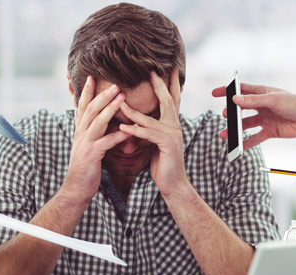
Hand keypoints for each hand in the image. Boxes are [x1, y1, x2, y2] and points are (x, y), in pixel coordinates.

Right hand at [62, 76, 129, 201]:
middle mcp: (80, 133)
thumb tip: (99, 120)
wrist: (76, 187)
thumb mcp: (86, 145)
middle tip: (115, 83)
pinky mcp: (92, 155)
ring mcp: (85, 143)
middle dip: (102, 95)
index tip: (92, 77)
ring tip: (122, 97)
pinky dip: (119, 135)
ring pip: (98, 121)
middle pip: (91, 109)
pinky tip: (130, 130)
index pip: (82, 106)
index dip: (87, 91)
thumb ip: (91, 132)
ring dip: (110, 108)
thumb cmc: (85, 167)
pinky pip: (107, 142)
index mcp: (79, 130)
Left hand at [119, 69, 187, 196]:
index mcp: (172, 124)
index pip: (172, 100)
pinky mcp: (167, 145)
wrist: (173, 184)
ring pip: (151, 119)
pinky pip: (148, 134)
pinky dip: (135, 130)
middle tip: (151, 71)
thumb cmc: (162, 164)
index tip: (168, 69)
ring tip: (120, 102)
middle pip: (167, 101)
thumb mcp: (155, 143)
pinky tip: (123, 127)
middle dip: (159, 85)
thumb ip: (150, 130)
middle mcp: (175, 126)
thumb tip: (138, 120)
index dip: (170, 84)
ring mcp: (173, 135)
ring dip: (133, 111)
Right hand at [211, 83, 295, 150]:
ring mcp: (265, 119)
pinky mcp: (270, 131)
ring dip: (235, 130)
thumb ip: (253, 100)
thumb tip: (235, 100)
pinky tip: (238, 147)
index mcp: (262, 93)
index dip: (227, 91)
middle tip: (225, 115)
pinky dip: (246, 143)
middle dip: (231, 113)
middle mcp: (262, 106)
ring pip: (246, 125)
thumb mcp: (273, 100)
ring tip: (225, 134)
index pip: (241, 90)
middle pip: (241, 109)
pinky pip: (255, 138)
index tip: (215, 93)